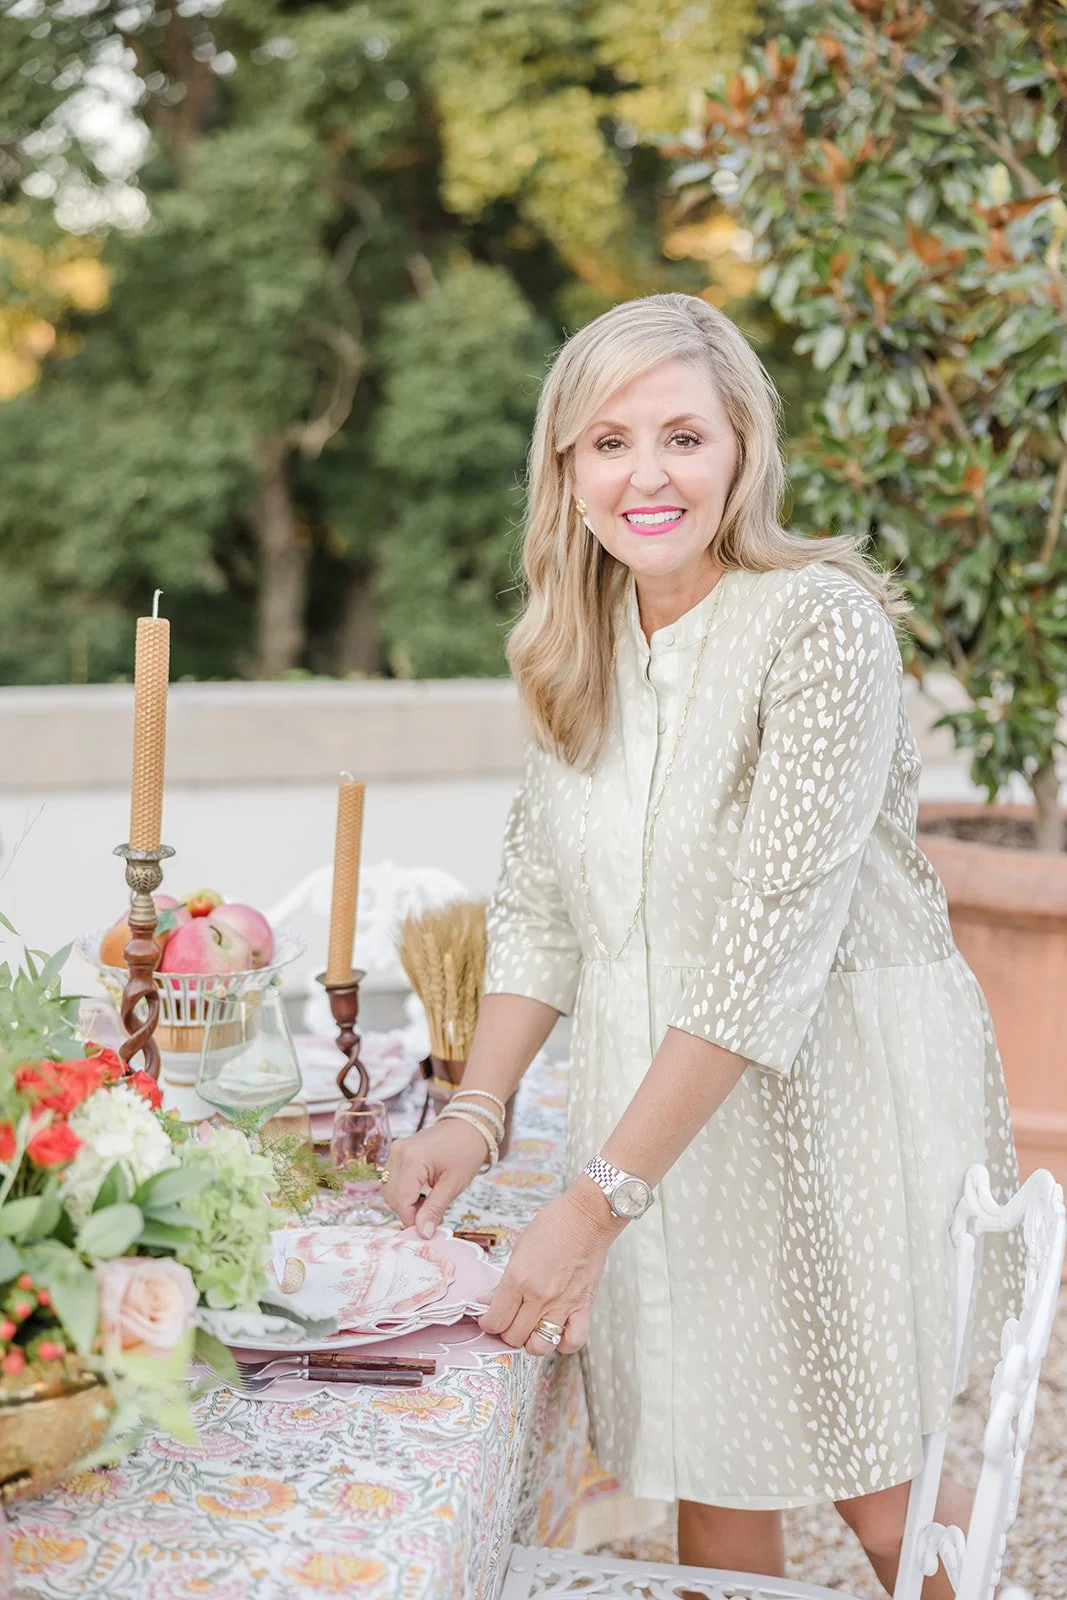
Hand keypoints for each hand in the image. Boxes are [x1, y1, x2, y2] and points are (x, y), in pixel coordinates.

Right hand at [381, 1118, 488, 1237]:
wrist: (470, 1124)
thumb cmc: (466, 1150)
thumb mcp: (453, 1184)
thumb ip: (435, 1209)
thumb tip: (423, 1233)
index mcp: (412, 1159)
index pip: (401, 1201)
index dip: (412, 1220)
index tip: (427, 1230)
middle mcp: (398, 1153)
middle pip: (392, 1197)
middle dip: (409, 1212)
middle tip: (431, 1217)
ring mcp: (396, 1150)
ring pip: (390, 1189)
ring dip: (405, 1202)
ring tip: (428, 1203)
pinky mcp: (398, 1151)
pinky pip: (393, 1179)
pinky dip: (404, 1191)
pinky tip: (422, 1193)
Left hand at [477, 1184, 621, 1356]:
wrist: (587, 1216)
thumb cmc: (553, 1224)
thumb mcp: (519, 1248)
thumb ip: (503, 1281)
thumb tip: (487, 1301)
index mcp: (517, 1279)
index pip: (495, 1321)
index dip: (487, 1323)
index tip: (489, 1318)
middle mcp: (538, 1296)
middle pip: (513, 1337)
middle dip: (506, 1332)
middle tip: (508, 1319)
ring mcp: (562, 1304)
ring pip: (539, 1346)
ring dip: (531, 1341)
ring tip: (530, 1328)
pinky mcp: (583, 1305)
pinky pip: (573, 1340)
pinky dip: (563, 1343)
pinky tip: (557, 1330)